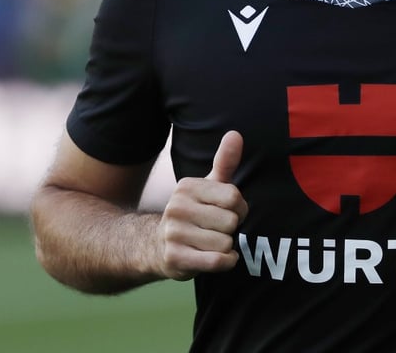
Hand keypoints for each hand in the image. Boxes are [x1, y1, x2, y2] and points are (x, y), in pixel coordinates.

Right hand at [157, 131, 248, 280]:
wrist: (156, 246)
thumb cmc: (193, 213)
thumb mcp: (207, 186)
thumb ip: (224, 162)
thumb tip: (236, 134)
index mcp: (187, 187)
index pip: (233, 196)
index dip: (239, 208)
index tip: (229, 211)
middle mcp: (177, 208)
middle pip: (231, 221)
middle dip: (231, 229)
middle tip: (218, 230)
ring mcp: (174, 234)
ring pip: (225, 243)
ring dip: (227, 247)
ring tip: (211, 243)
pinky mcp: (175, 258)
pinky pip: (217, 261)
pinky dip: (226, 262)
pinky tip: (219, 257)